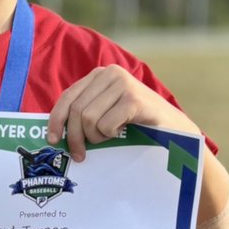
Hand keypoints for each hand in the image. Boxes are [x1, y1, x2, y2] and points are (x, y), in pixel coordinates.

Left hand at [46, 65, 197, 161]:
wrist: (175, 130)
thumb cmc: (136, 124)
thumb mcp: (106, 112)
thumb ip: (84, 113)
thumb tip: (54, 131)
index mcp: (99, 75)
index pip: (67, 97)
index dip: (56, 120)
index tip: (53, 139)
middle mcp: (110, 73)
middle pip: (76, 110)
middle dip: (75, 137)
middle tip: (80, 155)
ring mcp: (123, 84)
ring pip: (88, 118)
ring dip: (96, 137)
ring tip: (109, 138)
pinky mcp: (134, 99)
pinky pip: (106, 125)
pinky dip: (110, 135)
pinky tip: (123, 131)